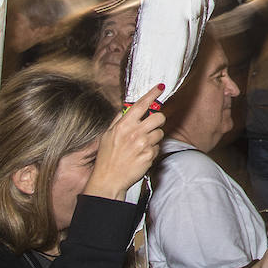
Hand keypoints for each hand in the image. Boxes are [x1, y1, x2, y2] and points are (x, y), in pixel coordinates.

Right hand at [84, 85, 165, 199]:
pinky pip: (158, 147)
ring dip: (154, 137)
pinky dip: (152, 150)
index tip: (160, 87)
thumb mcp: (107, 135)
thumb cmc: (107, 157)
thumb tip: (127, 108)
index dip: (152, 94)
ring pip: (160, 133)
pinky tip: (141, 155)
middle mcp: (135, 133)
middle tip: (151, 126)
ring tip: (141, 145)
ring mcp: (144, 144)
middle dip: (158, 120)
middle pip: (159, 117)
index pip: (141, 105)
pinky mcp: (150, 155)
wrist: (108, 180)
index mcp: (123, 125)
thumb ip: (118, 120)